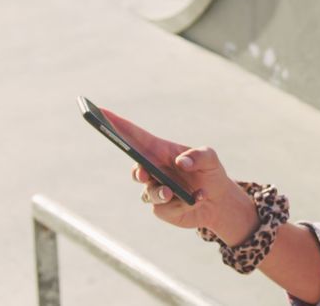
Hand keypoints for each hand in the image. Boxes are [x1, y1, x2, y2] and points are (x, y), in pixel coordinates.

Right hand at [102, 108, 257, 240]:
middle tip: (144, 173)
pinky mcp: (161, 208)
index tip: (101, 112)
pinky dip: (181, 204)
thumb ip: (199, 156)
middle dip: (137, 171)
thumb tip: (181, 162)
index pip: (135, 136)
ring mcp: (155, 189)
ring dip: (160, 192)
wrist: (218, 201)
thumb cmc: (210, 172)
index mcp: (160, 151)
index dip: (117, 124)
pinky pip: (164, 207)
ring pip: (148, 192)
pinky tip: (196, 199)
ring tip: (174, 193)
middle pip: (135, 167)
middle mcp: (154, 169)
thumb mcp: (210, 158)